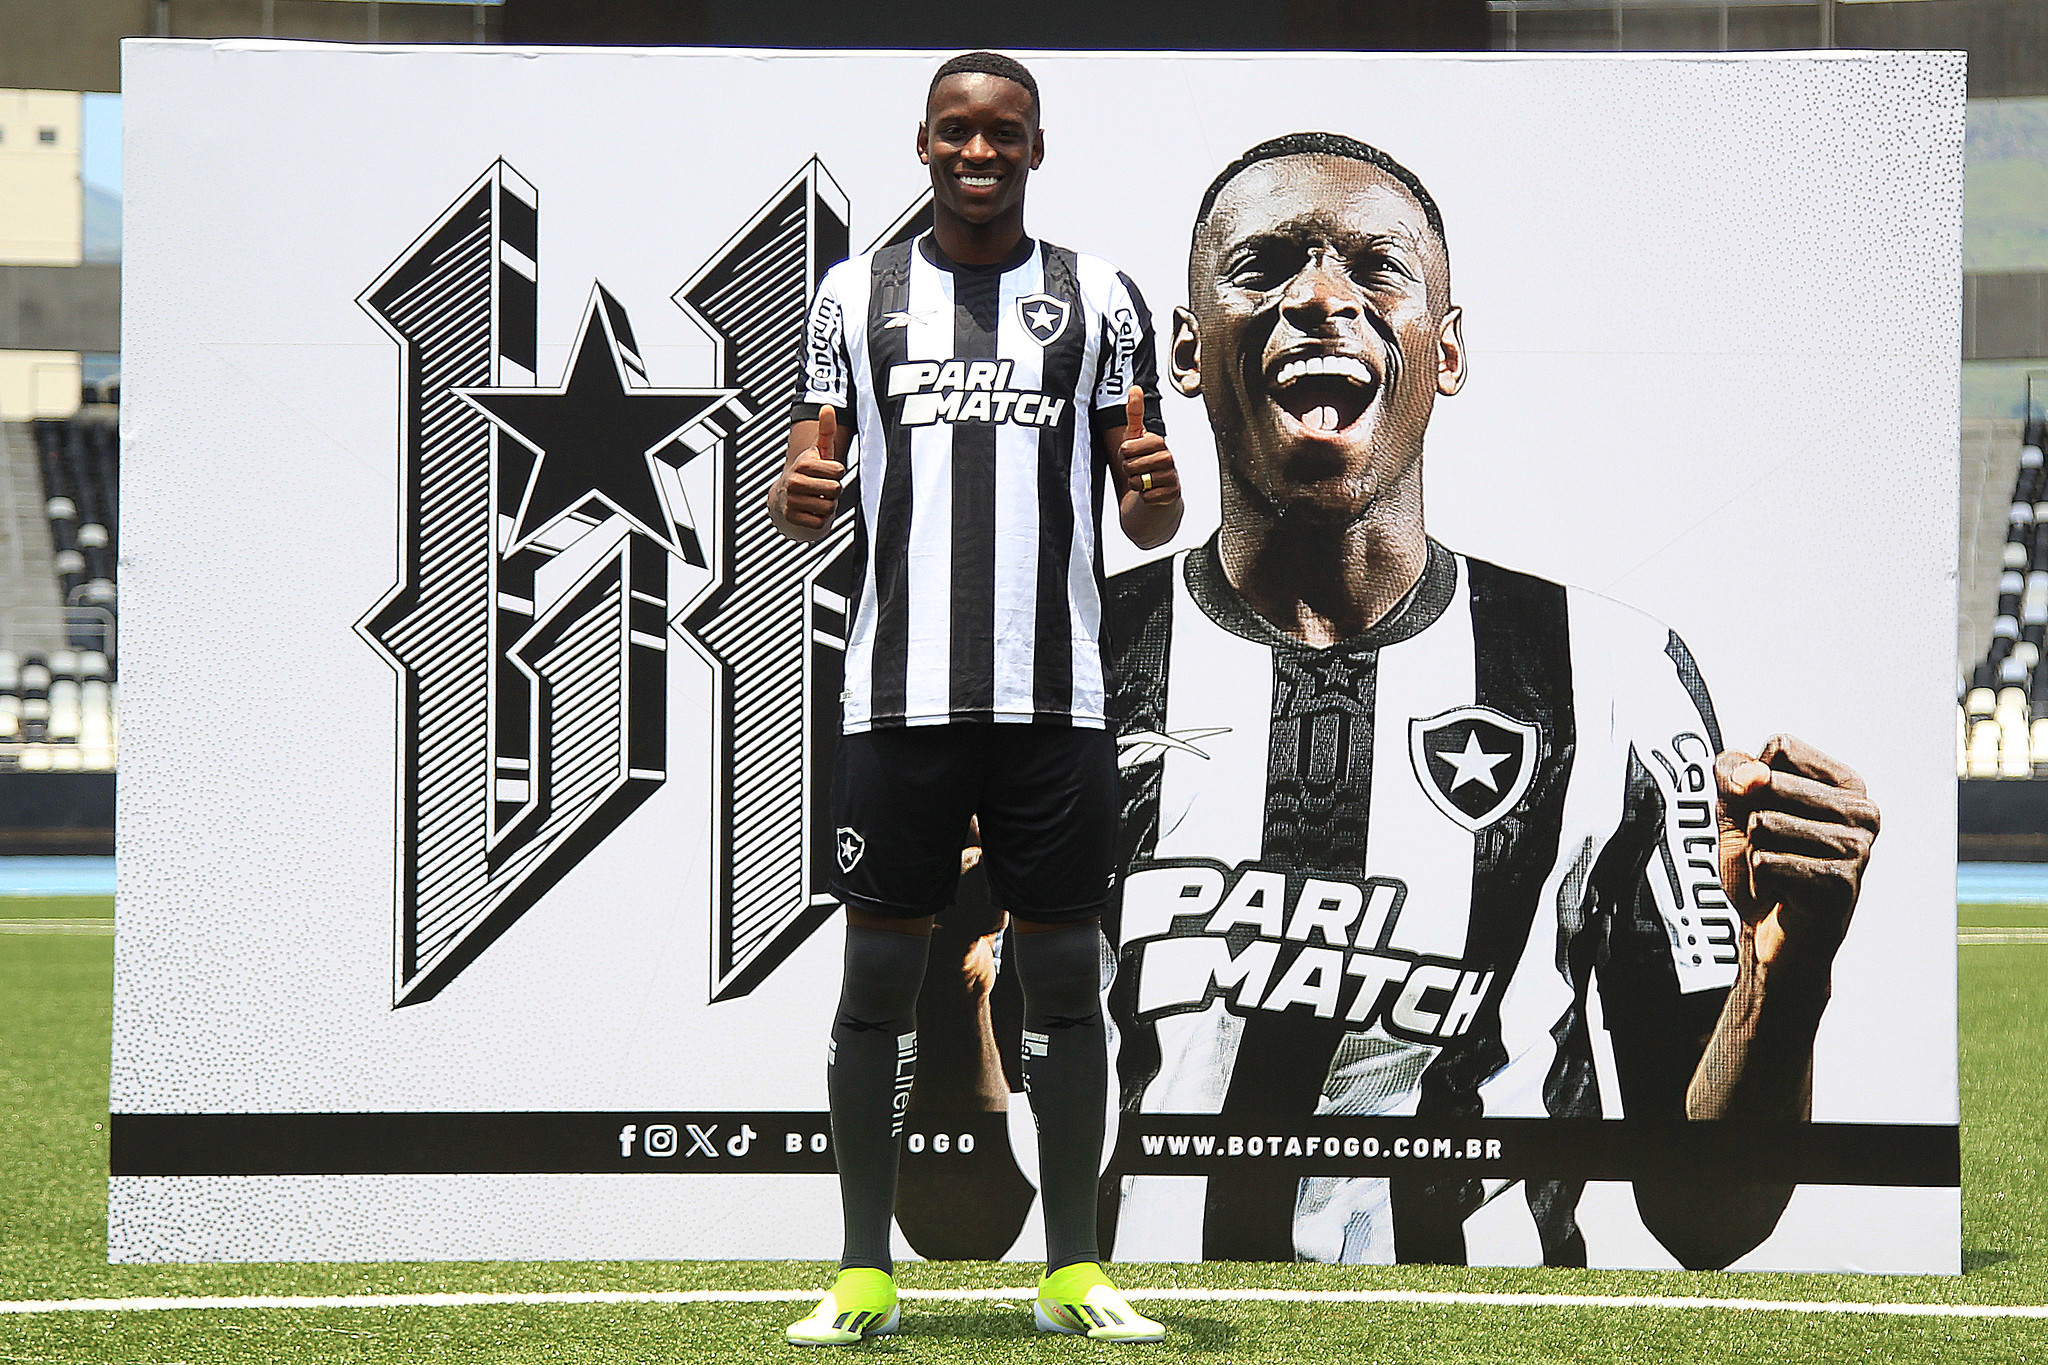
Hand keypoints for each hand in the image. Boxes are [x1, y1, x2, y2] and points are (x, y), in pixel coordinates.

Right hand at [775, 405, 844, 530]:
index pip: (839, 471)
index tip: (827, 472)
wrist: (785, 495)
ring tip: (817, 498)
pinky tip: (811, 511)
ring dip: (827, 506)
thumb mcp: (819, 450)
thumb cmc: (808, 471)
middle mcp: (795, 481)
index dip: (838, 473)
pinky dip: (819, 520)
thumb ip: (826, 429)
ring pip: (828, 507)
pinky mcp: (792, 518)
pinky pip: (820, 523)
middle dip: (833, 491)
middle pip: (835, 490)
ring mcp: (792, 500)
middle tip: (822, 487)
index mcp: (803, 463)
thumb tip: (828, 407)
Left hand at [1114, 385, 1178, 505]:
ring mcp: (1171, 475)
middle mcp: (1167, 457)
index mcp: (1157, 441)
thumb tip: (1135, 388)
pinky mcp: (1172, 492)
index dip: (1123, 454)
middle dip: (1128, 470)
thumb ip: (1134, 413)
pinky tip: (1152, 490)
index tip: (1132, 454)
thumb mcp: (1136, 436)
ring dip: (1135, 484)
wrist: (1157, 486)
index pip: (1125, 448)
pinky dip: (1145, 496)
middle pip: (1130, 466)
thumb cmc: (1144, 459)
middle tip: (1138, 469)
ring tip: (1144, 479)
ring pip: (1138, 482)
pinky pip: (1147, 496)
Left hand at [1714, 734, 1879, 971]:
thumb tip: (1751, 776)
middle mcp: (1862, 811)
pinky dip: (1758, 881)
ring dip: (1754, 853)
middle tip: (1773, 848)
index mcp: (1846, 783)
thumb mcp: (1737, 807)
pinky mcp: (1840, 883)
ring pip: (1763, 823)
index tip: (1767, 811)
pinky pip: (1764, 862)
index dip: (1754, 780)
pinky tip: (1783, 893)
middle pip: (1767, 784)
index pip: (1780, 746)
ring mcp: (1856, 847)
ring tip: (1780, 871)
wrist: (1771, 932)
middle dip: (1750, 819)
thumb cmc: (1763, 865)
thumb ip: (1735, 774)